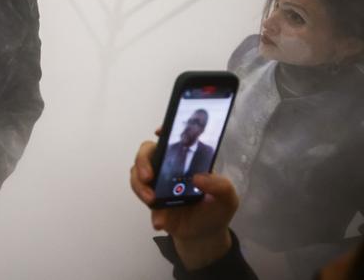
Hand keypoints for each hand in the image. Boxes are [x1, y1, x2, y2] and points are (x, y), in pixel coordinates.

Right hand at [130, 139, 237, 269]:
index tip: (160, 132)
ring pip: (137, 171)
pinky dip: (147, 206)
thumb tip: (197, 178)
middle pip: (148, 150)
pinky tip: (159, 220)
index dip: (166, 130)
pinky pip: (140, 194)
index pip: (174, 136)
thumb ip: (220, 186)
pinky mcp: (150, 197)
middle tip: (148, 176)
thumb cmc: (216, 209)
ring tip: (152, 200)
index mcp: (188, 158)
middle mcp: (169, 164)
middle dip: (143, 160)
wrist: (203, 235)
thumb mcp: (227, 198)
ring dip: (139, 184)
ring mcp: (157, 180)